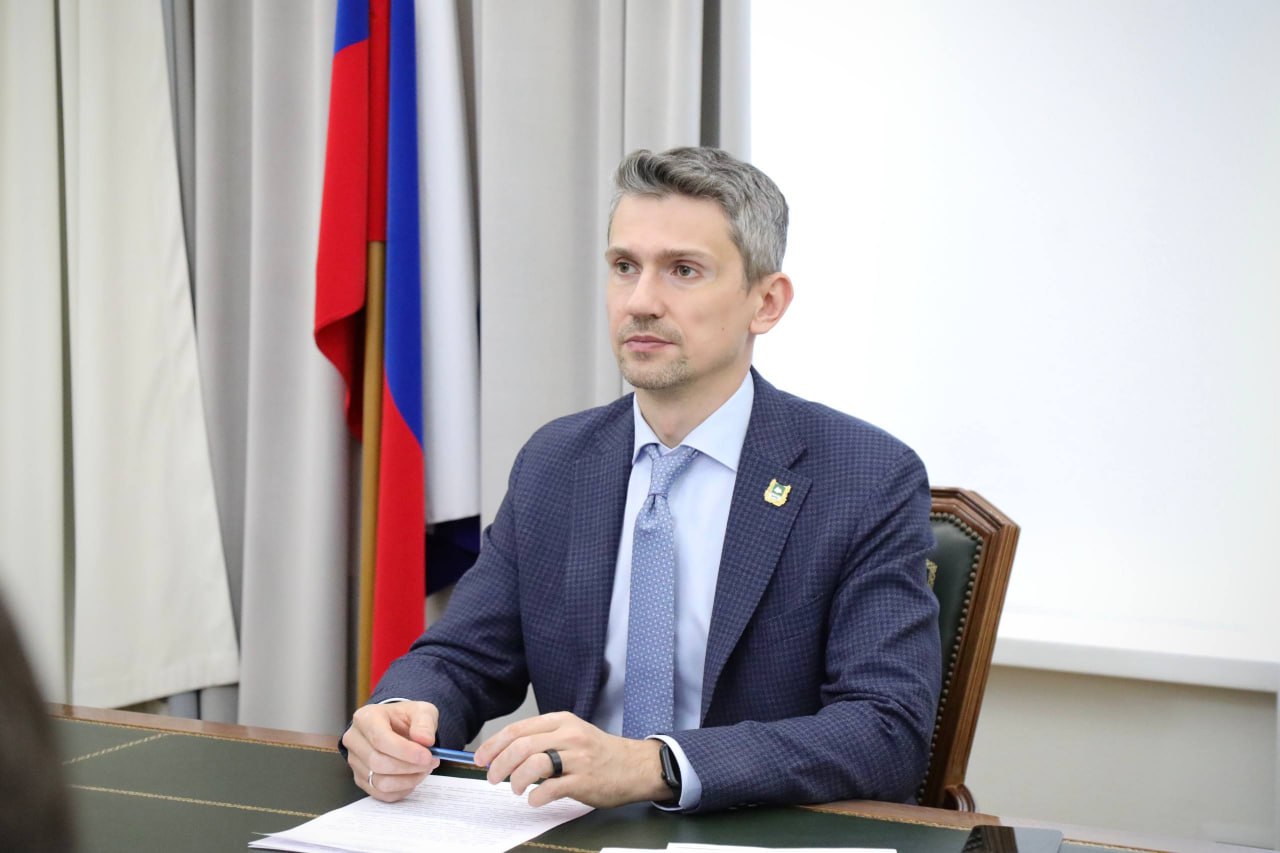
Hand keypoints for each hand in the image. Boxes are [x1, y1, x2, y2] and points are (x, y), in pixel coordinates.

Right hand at [342, 701, 440, 801]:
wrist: (395, 727)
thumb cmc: (405, 718)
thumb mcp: (421, 711)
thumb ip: (425, 723)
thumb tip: (425, 740)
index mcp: (365, 718)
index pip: (380, 739)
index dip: (405, 751)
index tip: (427, 756)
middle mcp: (354, 740)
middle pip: (378, 763)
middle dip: (409, 767)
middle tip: (431, 762)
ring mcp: (355, 762)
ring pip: (380, 782)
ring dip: (408, 780)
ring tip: (424, 769)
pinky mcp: (361, 779)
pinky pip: (381, 794)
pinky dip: (402, 790)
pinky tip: (413, 777)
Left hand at [474, 711, 669, 808]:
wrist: (635, 766)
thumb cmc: (599, 753)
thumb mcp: (572, 734)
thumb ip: (543, 739)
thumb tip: (505, 753)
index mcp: (562, 721)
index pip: (519, 728)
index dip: (494, 744)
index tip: (481, 758)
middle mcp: (569, 735)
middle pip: (522, 745)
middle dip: (500, 763)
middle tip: (492, 777)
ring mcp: (578, 758)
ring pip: (534, 763)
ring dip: (517, 779)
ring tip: (516, 789)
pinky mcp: (585, 780)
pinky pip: (552, 788)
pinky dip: (537, 796)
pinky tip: (535, 799)